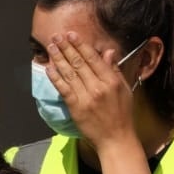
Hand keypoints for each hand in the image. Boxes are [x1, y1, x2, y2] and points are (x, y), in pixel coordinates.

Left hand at [46, 32, 134, 148]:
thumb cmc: (122, 114)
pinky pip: (63, 89)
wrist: (116, 138)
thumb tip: (108, 52)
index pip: (93, 58)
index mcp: (111, 81)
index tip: (72, 35)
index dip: (81, 45)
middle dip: (66, 47)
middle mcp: (98, 87)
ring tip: (51, 46)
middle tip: (57, 36)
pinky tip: (49, 67)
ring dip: (58, 58)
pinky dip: (55, 77)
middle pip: (79, 63)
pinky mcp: (76, 107)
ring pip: (69, 73)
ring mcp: (86, 97)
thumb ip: (114, 70)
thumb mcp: (124, 89)